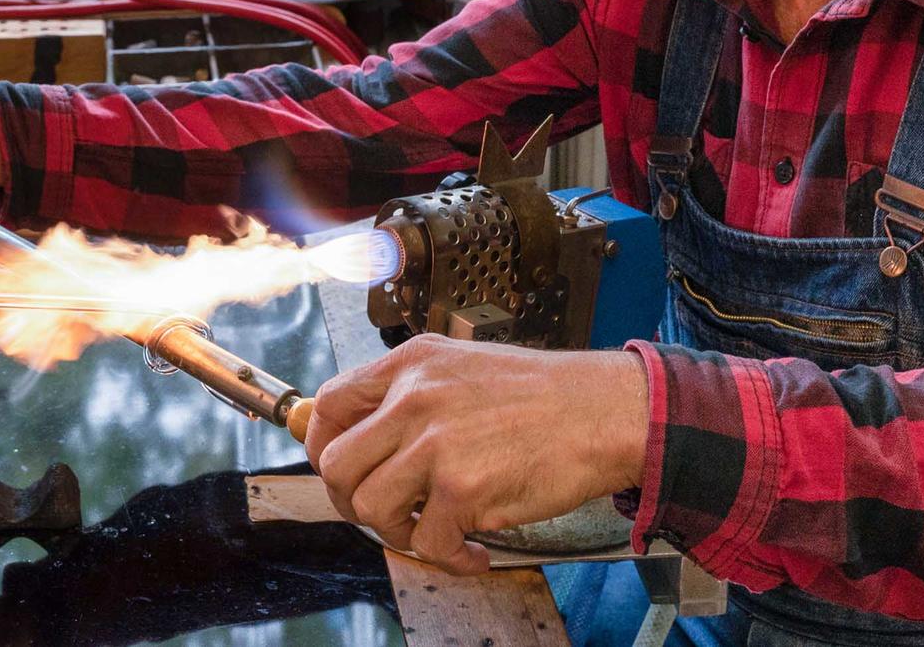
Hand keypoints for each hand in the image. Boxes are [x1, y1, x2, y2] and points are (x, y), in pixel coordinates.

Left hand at [303, 336, 649, 574]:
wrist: (603, 411)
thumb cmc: (543, 394)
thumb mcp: (460, 366)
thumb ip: (411, 392)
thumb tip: (367, 433)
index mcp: (410, 364)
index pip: (329, 403)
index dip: (320, 444)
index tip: (334, 466)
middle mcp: (414, 398)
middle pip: (336, 463)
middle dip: (349, 499)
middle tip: (379, 511)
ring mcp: (436, 443)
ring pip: (370, 507)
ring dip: (396, 531)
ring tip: (430, 530)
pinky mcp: (464, 487)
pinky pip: (429, 541)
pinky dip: (449, 558)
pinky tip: (472, 551)